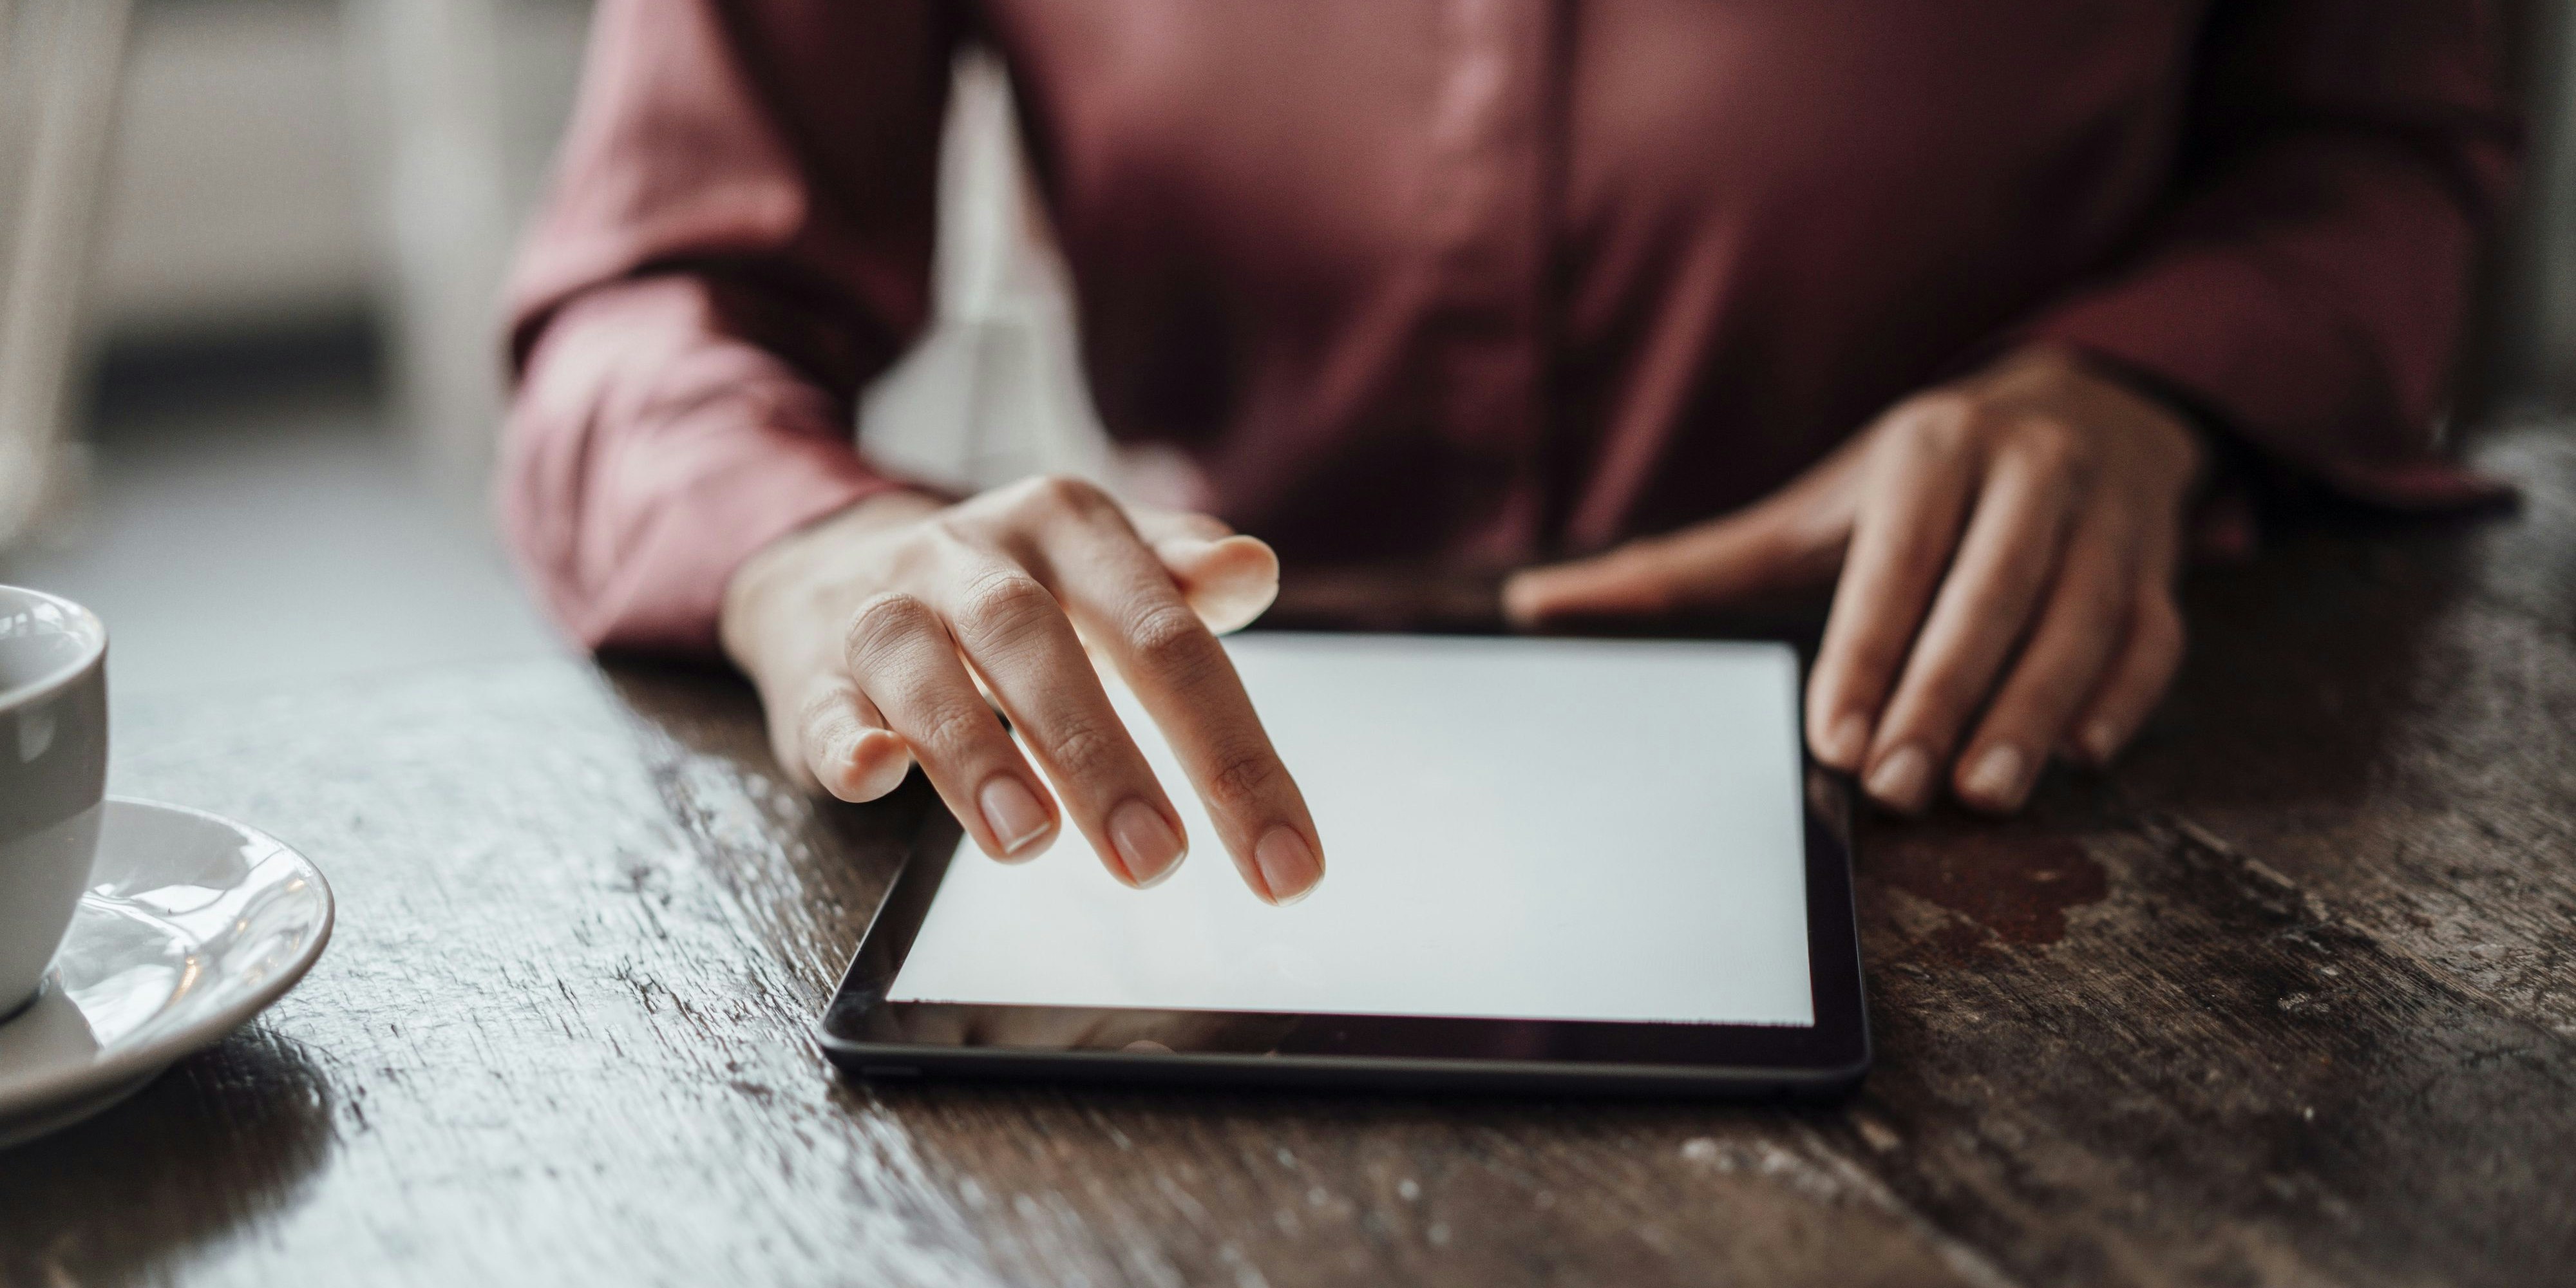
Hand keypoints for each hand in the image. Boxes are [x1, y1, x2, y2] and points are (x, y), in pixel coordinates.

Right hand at [720, 477, 1323, 902]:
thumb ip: (1183, 578)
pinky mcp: (811, 672)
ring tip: (1028, 840)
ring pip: (927, 671)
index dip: (1234, 753)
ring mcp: (885, 611)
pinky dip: (845, 740)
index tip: (1288, 866)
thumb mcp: (1105, 565)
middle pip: (1041, 644)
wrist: (836, 564)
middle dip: (1101, 756)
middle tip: (1157, 861)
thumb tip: (1253, 570)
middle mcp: (974, 558)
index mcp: (1069, 530)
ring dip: (975, 754)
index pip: (1168, 636)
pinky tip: (872, 773)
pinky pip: (826, 705)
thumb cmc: (1013, 591)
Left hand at [1503, 347, 2202, 813]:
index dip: (1869, 651)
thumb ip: (1686, 568)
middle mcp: (2030, 470)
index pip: (1900, 560)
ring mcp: (2107, 518)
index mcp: (1932, 449)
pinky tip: (2078, 754)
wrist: (2086, 408)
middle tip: (1901, 789)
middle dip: (1944, 697)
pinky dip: (2121, 696)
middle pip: (1991, 596)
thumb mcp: (1807, 511)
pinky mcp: (2161, 568)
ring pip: (2079, 620)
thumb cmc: (1916, 483)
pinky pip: (2152, 637)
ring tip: (1988, 792)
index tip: (1835, 739)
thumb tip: (1530, 604)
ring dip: (2033, 710)